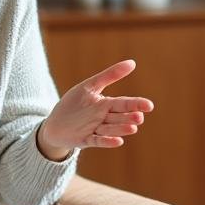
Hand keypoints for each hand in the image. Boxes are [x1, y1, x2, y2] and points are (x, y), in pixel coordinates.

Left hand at [37, 59, 154, 159]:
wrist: (55, 123)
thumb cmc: (74, 103)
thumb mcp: (90, 86)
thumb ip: (110, 75)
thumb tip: (133, 63)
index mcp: (106, 105)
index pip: (124, 104)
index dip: (136, 104)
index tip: (149, 105)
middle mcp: (103, 118)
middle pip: (118, 117)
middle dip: (129, 118)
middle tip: (139, 117)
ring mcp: (95, 130)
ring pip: (110, 130)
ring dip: (120, 129)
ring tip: (132, 128)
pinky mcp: (85, 140)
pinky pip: (97, 141)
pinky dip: (107, 141)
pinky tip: (118, 141)